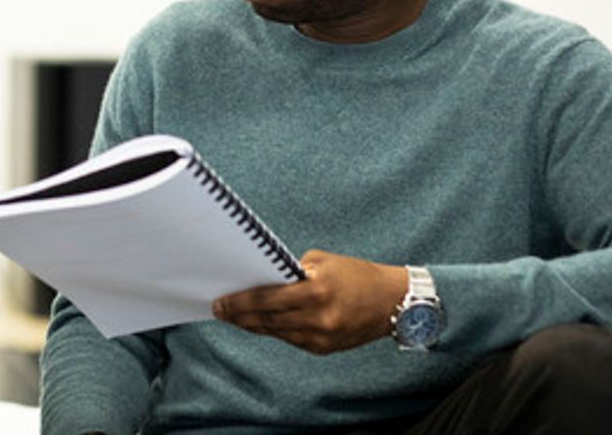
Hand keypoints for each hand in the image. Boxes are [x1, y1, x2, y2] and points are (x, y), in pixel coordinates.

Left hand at [210, 249, 407, 354]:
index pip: (266, 299)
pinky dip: (274, 331)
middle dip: (239, 316)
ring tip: (234, 317)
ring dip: (253, 325)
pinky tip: (260, 324)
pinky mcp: (323, 349)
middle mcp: (317, 318)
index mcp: (315, 291)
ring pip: (276, 333)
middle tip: (219, 311)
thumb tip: (262, 279)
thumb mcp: (322, 261)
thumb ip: (291, 272)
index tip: (220, 302)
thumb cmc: (356, 274)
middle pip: (266, 320)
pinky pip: (290, 339)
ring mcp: (321, 337)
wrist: (393, 302)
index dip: (239, 302)